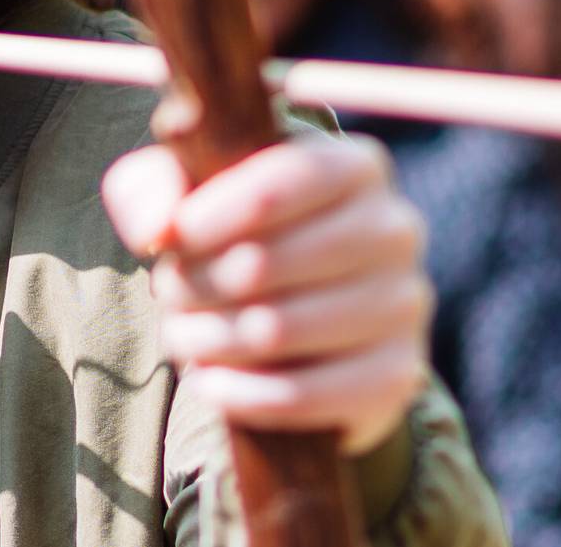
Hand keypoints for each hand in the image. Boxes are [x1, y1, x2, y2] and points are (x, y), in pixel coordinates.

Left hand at [102, 125, 430, 453]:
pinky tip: (207, 381)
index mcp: (357, 166)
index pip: (274, 186)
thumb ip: (155, 187)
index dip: (205, 219)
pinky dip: (236, 392)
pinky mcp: (396, 376)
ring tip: (182, 334)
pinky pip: (300, 394)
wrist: (308, 319)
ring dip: (206, 339)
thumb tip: (158, 230)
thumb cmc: (241, 233)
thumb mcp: (193, 194)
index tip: (166, 242)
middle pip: (264, 263)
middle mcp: (396, 229)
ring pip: (275, 331)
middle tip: (168, 294)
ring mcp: (405, 305)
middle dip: (195, 284)